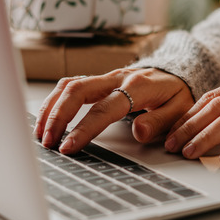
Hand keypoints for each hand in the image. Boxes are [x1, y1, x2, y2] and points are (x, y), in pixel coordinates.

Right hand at [34, 68, 193, 153]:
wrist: (177, 72)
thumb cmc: (177, 94)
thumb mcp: (180, 109)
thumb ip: (160, 121)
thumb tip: (138, 132)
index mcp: (138, 86)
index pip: (104, 108)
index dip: (84, 128)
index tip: (69, 147)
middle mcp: (117, 78)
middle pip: (77, 89)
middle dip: (57, 116)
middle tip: (47, 141)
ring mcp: (105, 77)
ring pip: (68, 85)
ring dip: (50, 108)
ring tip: (40, 134)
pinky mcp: (98, 80)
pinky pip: (69, 85)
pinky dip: (53, 101)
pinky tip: (45, 119)